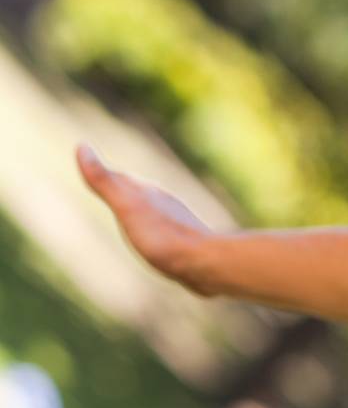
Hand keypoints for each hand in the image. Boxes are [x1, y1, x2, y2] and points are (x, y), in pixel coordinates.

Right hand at [76, 144, 217, 293]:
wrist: (205, 261)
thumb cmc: (162, 236)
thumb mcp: (127, 207)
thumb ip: (105, 181)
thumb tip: (81, 146)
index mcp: (146, 194)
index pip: (119, 178)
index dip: (102, 172)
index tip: (87, 156)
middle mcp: (163, 204)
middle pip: (136, 191)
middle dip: (121, 185)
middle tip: (107, 178)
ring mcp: (176, 223)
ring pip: (153, 209)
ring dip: (139, 206)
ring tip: (131, 205)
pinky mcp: (186, 243)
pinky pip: (164, 231)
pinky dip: (153, 229)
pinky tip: (157, 238)